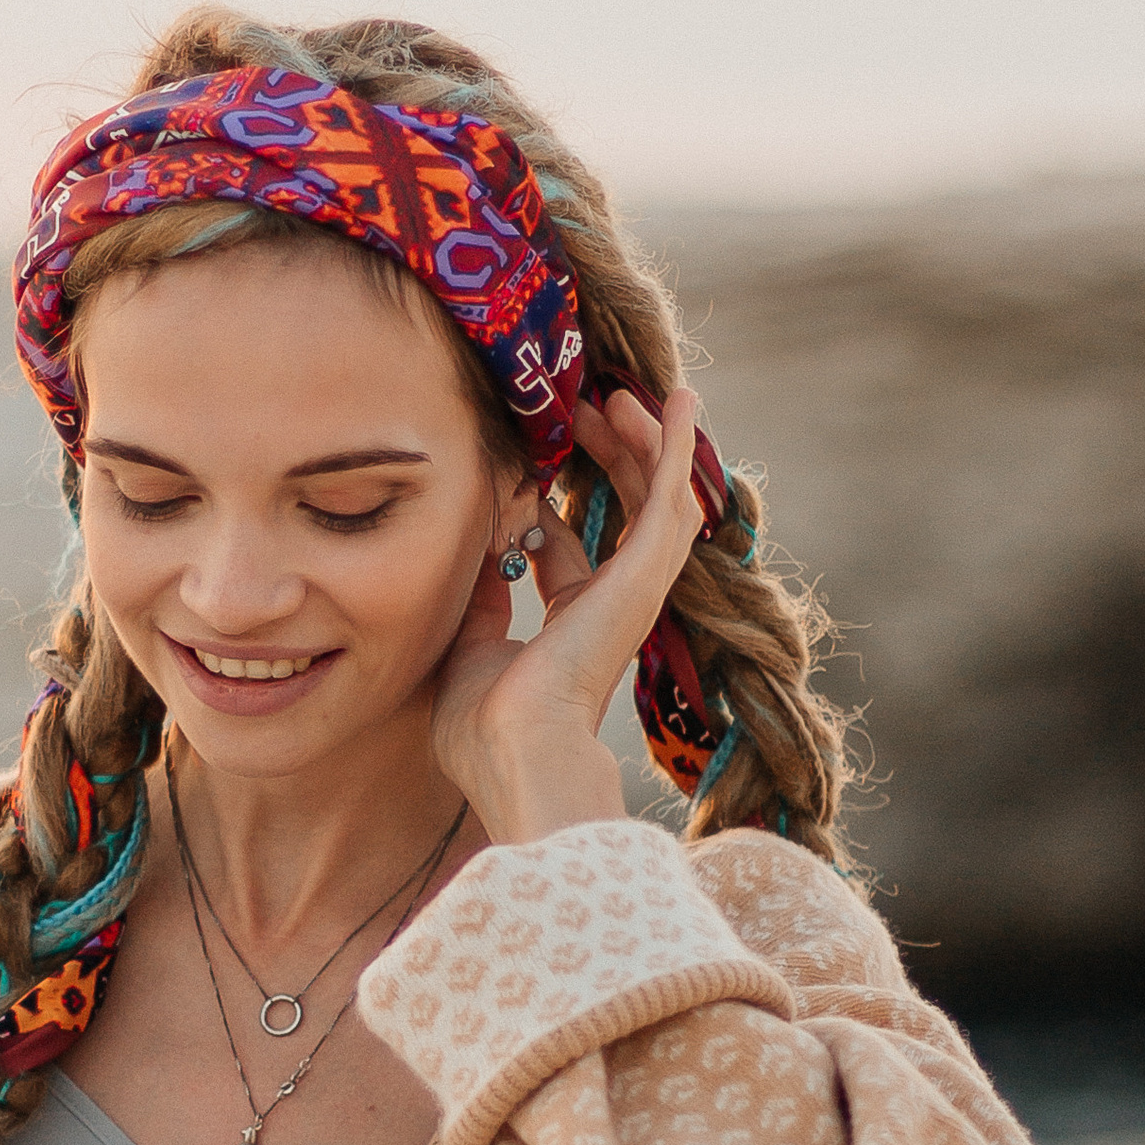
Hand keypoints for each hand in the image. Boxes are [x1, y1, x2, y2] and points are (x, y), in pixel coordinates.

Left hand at [429, 385, 708, 844]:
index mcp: (571, 628)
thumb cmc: (484, 726)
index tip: (527, 466)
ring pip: (655, 497)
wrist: (514, 749)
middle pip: (617, 514)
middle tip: (580, 412)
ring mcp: (634, 588)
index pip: (565, 552)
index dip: (546, 505)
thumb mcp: (467, 647)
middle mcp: (611, 605)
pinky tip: (677, 399)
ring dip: (640, 442)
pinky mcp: (645, 573)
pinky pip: (671, 495)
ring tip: (619, 396)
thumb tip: (476, 553)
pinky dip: (677, 446)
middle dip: (600, 459)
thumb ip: (477, 599)